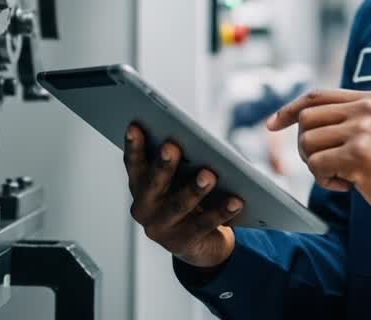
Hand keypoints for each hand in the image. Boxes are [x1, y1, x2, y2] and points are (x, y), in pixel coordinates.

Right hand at [124, 123, 244, 268]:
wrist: (200, 243)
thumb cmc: (187, 196)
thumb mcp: (178, 179)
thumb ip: (178, 162)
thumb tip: (195, 140)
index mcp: (139, 186)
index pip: (134, 164)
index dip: (133, 146)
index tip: (135, 126)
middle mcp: (144, 209)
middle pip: (153, 184)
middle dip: (163, 165)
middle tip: (172, 146)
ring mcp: (161, 229)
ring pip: (178, 206)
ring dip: (194, 189)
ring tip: (209, 175)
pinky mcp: (183, 245)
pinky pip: (204, 225)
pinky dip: (221, 211)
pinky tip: (236, 200)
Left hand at [267, 89, 370, 228]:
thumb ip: (350, 120)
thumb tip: (304, 121)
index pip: (317, 96)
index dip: (290, 109)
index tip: (272, 124)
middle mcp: (366, 108)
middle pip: (307, 119)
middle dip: (305, 146)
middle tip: (325, 166)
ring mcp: (363, 129)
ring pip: (308, 143)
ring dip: (317, 166)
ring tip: (343, 176)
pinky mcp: (358, 154)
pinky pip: (317, 165)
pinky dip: (325, 181)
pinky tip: (349, 186)